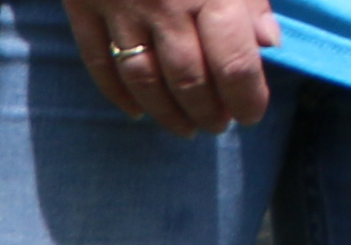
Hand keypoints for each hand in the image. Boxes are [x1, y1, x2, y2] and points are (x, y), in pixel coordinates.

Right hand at [71, 0, 276, 136]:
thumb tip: (267, 41)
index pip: (234, 61)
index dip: (247, 96)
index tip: (252, 113)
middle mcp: (164, 6)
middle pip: (188, 79)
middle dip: (207, 111)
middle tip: (219, 125)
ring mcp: (119, 10)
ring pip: (143, 79)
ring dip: (167, 113)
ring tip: (186, 128)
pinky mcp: (83, 7)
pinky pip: (98, 61)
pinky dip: (117, 94)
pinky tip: (137, 111)